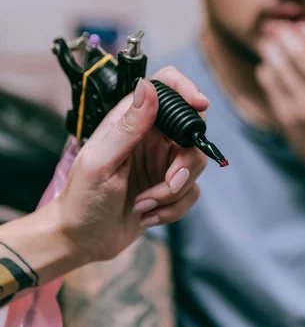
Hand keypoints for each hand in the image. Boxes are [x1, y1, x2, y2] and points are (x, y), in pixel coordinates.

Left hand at [54, 67, 208, 262]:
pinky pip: (191, 192)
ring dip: (173, 192)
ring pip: (195, 165)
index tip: (200, 106)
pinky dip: (172, 208)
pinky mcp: (169, 187)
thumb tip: (148, 87)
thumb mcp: (101, 161)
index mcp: (132, 120)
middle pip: (192, 131)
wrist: (81, 240)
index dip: (187, 89)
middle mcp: (151, 136)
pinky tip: (146, 214)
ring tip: (143, 204)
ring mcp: (162, 162)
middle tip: (170, 181)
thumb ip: (129, 126)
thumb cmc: (82, 199)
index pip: (166, 86)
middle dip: (186, 163)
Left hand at [256, 22, 304, 179]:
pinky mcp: (286, 116)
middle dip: (281, 34)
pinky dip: (265, 70)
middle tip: (272, 30)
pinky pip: (268, 82)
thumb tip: (297, 29)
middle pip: (298, 48)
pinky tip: (267, 69)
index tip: (295, 27)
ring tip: (267, 45)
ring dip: (269, 49)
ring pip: (278, 63)